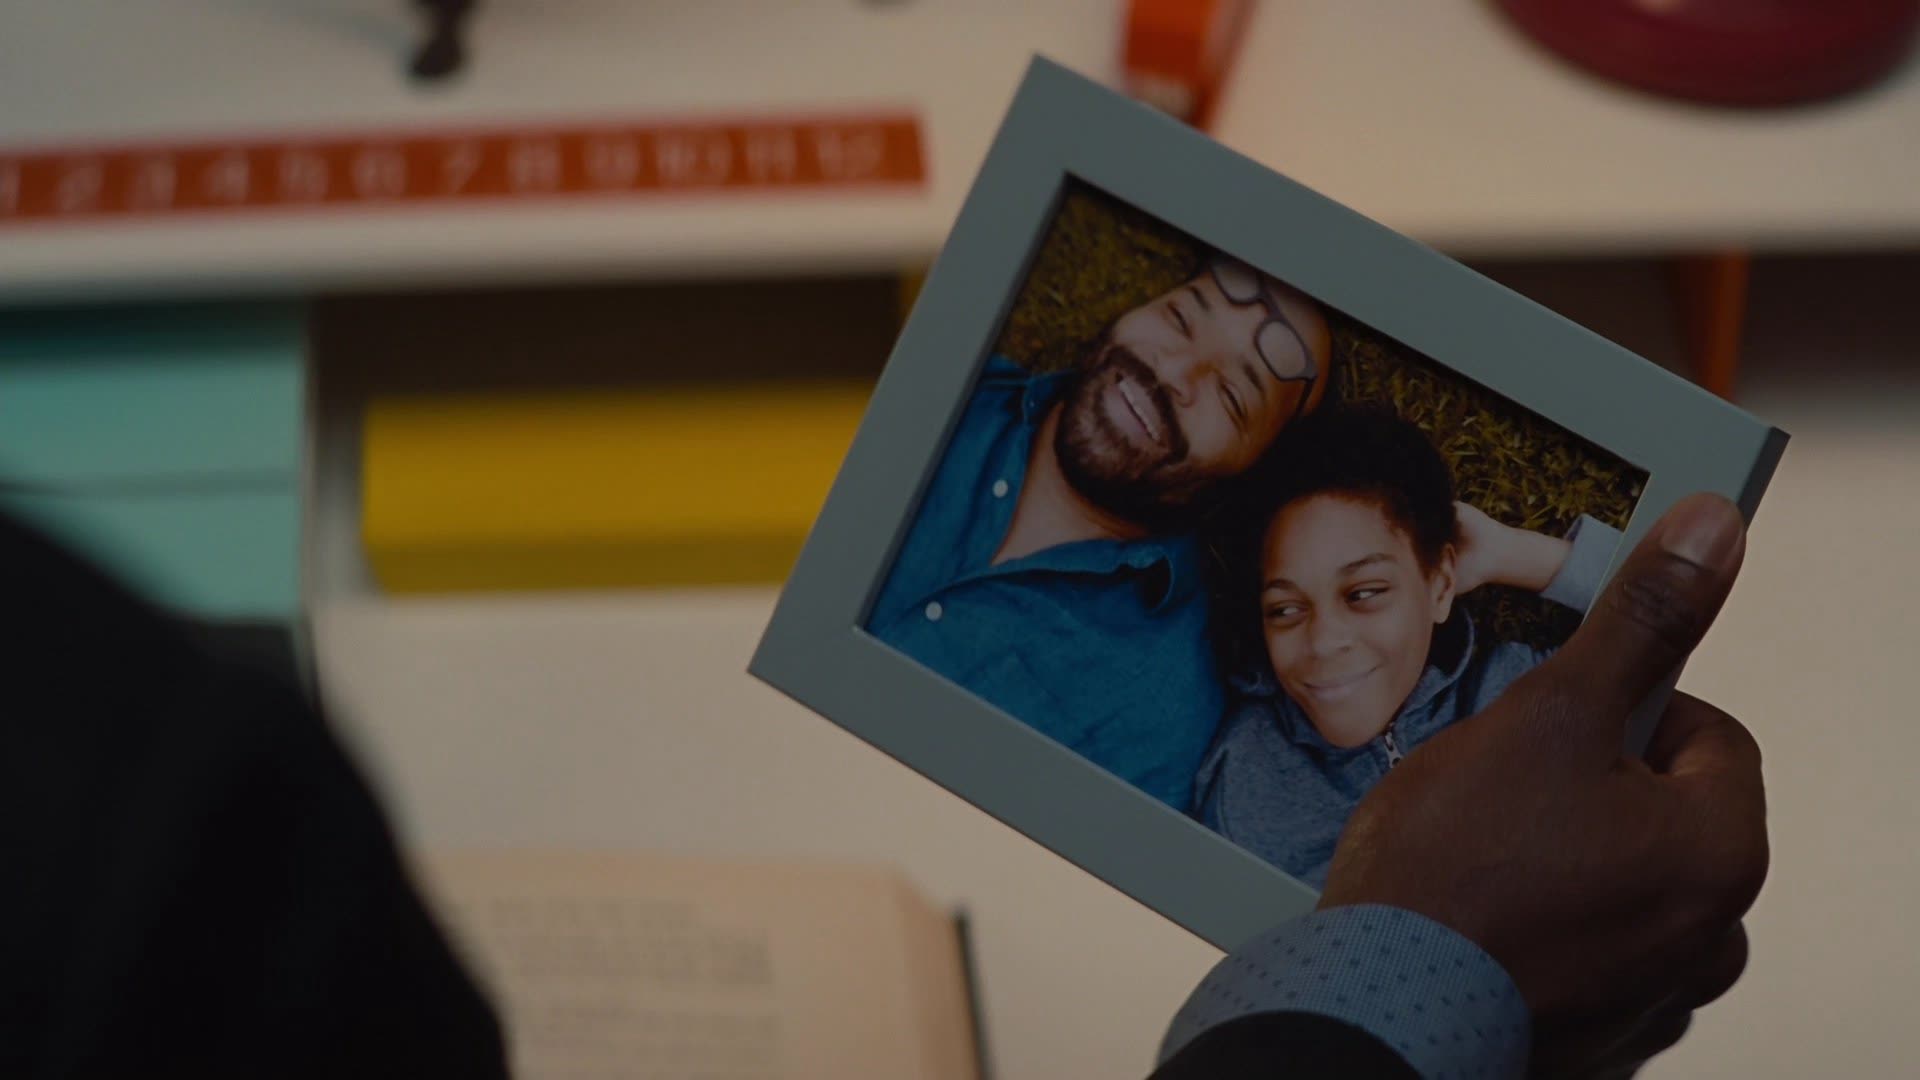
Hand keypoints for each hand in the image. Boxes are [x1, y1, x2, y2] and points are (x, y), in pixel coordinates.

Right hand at [1319, 493, 1764, 1075]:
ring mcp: (1651, 999)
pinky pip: (1582, 954)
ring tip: (1478, 857)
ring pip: (1618, 883)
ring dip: (1563, 859)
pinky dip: (1541, 929)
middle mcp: (1709, 938)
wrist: (1370, 1005)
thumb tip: (1714, 527)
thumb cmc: (1455, 866)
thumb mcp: (1551, 715)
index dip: (1621, 707)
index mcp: (1719, 854)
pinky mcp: (1591, 1038)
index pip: (1706, 733)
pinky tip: (1475, 917)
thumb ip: (1639, 623)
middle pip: (1661, 812)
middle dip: (1588, 787)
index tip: (1549, 721)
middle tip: (1501, 788)